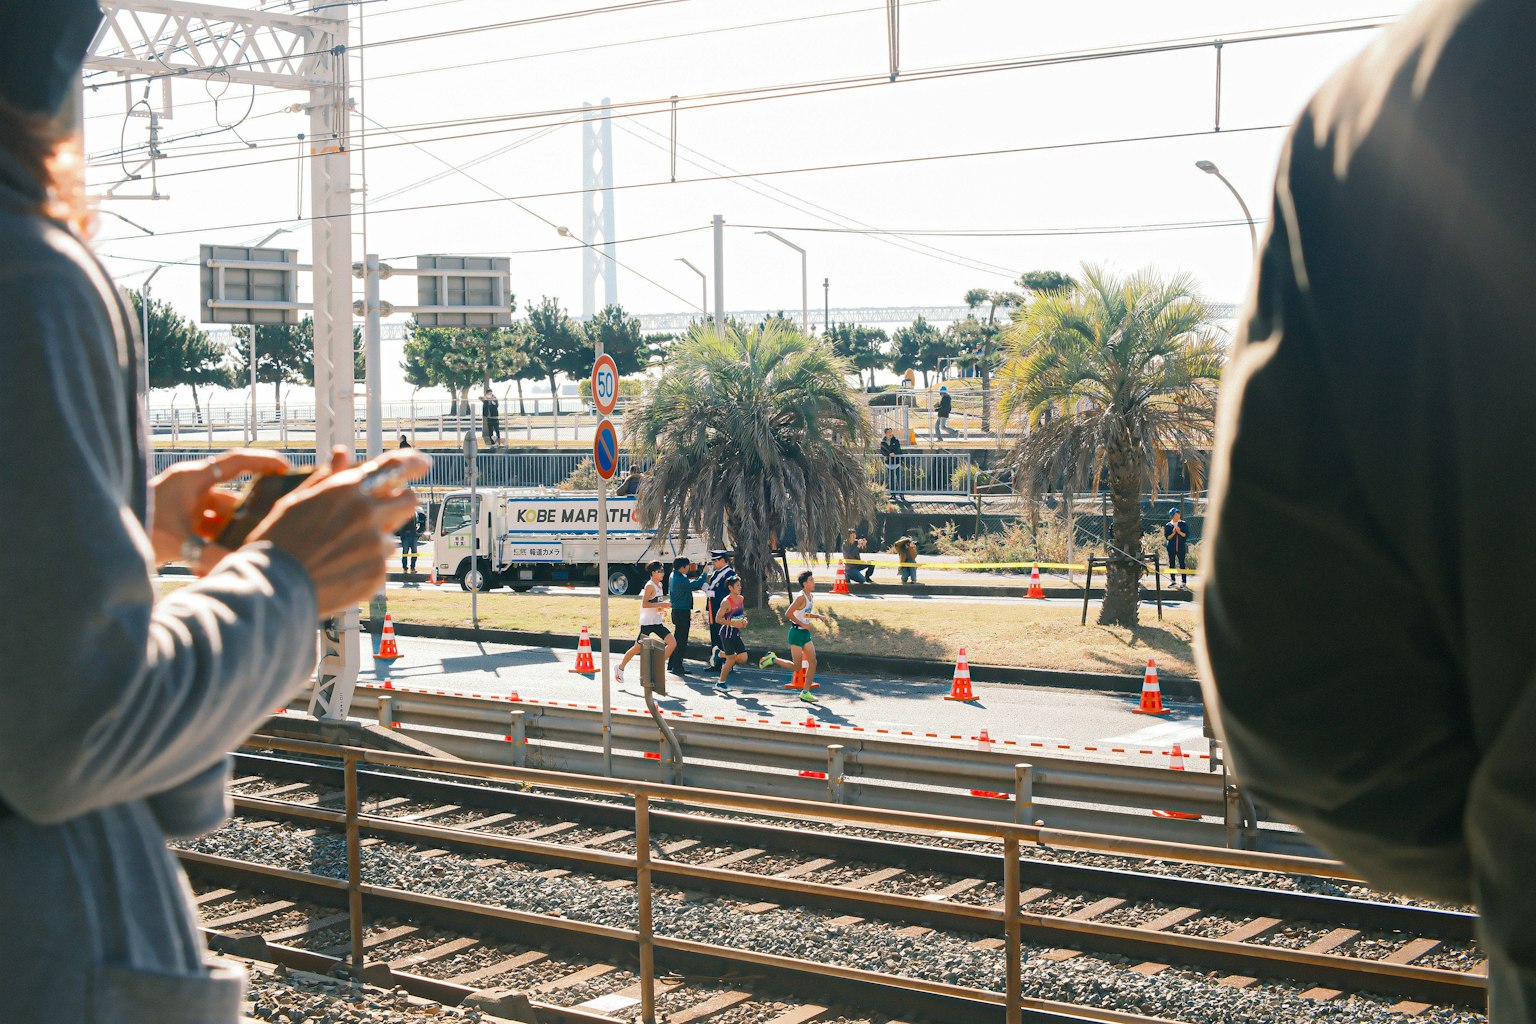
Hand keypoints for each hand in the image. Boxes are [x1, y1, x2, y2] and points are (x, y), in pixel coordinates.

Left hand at [149, 449, 291, 571]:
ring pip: (218, 518)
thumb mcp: (183, 544)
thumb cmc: (140, 531)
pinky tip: (210, 566)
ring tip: (233, 557)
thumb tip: (246, 567)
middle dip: (245, 519)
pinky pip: (204, 530)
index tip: (286, 468)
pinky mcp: (178, 520)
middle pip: (231, 499)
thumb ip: (216, 556)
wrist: (104, 541)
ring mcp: (184, 504)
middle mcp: (191, 488)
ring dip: (226, 538)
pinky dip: (210, 545)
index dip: (263, 462)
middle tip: (266, 531)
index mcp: (193, 479)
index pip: (236, 462)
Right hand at [246, 447, 431, 616]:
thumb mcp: (296, 501)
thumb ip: (328, 477)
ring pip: (391, 537)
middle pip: (408, 500)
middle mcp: (367, 513)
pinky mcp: (378, 573)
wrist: (273, 588)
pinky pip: (381, 565)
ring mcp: (375, 545)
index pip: (395, 465)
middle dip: (400, 504)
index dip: (413, 461)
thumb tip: (344, 453)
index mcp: (347, 490)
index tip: (423, 463)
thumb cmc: (278, 541)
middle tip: (381, 514)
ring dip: (375, 541)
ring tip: (340, 553)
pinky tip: (339, 572)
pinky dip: (366, 567)